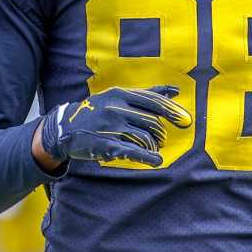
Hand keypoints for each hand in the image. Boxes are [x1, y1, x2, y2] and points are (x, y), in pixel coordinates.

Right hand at [38, 85, 193, 167]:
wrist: (65, 128)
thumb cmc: (98, 111)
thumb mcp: (118, 97)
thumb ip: (147, 94)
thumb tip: (175, 90)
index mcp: (120, 94)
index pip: (153, 102)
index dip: (172, 112)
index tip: (186, 120)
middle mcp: (116, 109)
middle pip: (152, 122)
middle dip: (160, 133)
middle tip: (160, 139)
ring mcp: (111, 127)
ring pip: (145, 138)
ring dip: (154, 146)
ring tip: (153, 149)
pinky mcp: (106, 145)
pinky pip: (133, 152)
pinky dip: (148, 157)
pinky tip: (156, 160)